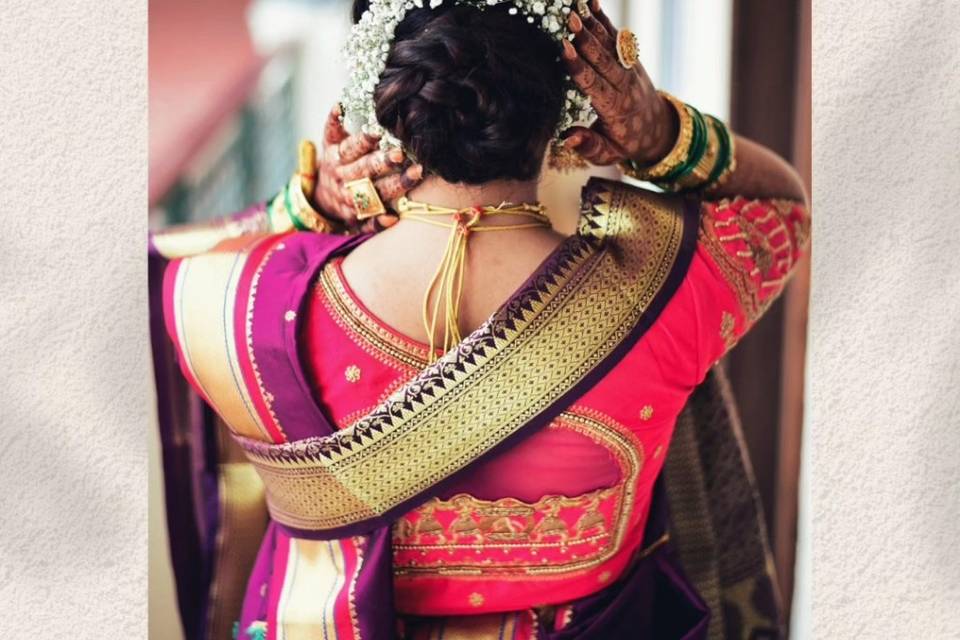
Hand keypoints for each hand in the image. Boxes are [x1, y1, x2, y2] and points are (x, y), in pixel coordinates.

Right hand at [313, 105, 423, 232]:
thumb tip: (341, 104)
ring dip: (392, 187)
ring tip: (416, 174)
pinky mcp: (354, 219)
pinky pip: (366, 223)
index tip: (379, 131)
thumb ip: (334, 123)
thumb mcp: (329, 142)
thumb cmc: (334, 162)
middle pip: (363, 170)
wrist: (320, 198)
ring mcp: (348, 200)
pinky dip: (379, 221)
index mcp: (336, 158)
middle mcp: (342, 179)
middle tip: (403, 154)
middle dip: (383, 162)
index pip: (350, 148)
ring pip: (370, 195)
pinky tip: (394, 217)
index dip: (363, 140)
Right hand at [560, 0, 676, 165]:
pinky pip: (615, 37)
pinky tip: (591, 2)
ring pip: (609, 43)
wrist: (657, 128)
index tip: (564, 49)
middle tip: (568, 19)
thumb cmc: (625, 143)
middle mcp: (624, 84)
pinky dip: (603, 19)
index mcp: (615, 108)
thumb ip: (589, 146)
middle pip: (602, 59)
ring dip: (592, 24)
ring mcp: (629, 68)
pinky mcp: (630, 59)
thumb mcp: (608, 154)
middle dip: (585, 39)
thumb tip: (568, 138)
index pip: (594, 84)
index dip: (579, 67)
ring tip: (576, 6)